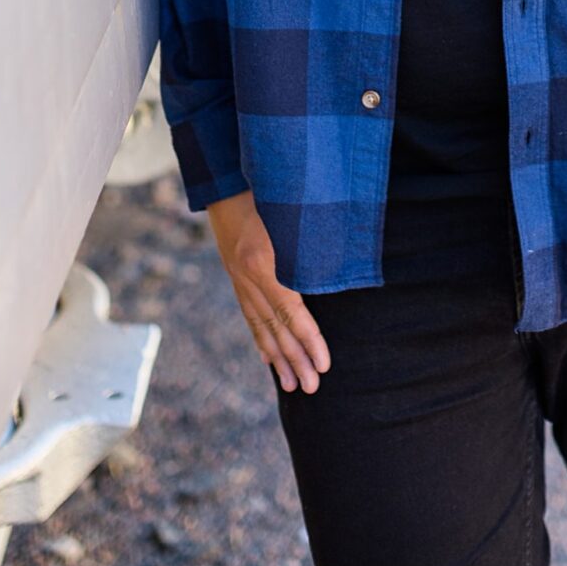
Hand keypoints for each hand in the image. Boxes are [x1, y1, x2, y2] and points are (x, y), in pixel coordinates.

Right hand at [205, 190, 330, 392]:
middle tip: (312, 388)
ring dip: (278, 358)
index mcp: (264, 260)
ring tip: (292, 385)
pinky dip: (260, 338)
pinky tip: (268, 359)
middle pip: (276, 326)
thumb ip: (311, 239)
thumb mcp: (291, 209)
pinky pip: (249, 314)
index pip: (291, 311)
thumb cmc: (267, 187)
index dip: (309, 339)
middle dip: (295, 359)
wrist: (226, 178)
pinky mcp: (236, 276)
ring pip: (261, 325)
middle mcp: (248, 275)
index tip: (324, 363)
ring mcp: (239, 278)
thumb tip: (340, 264)